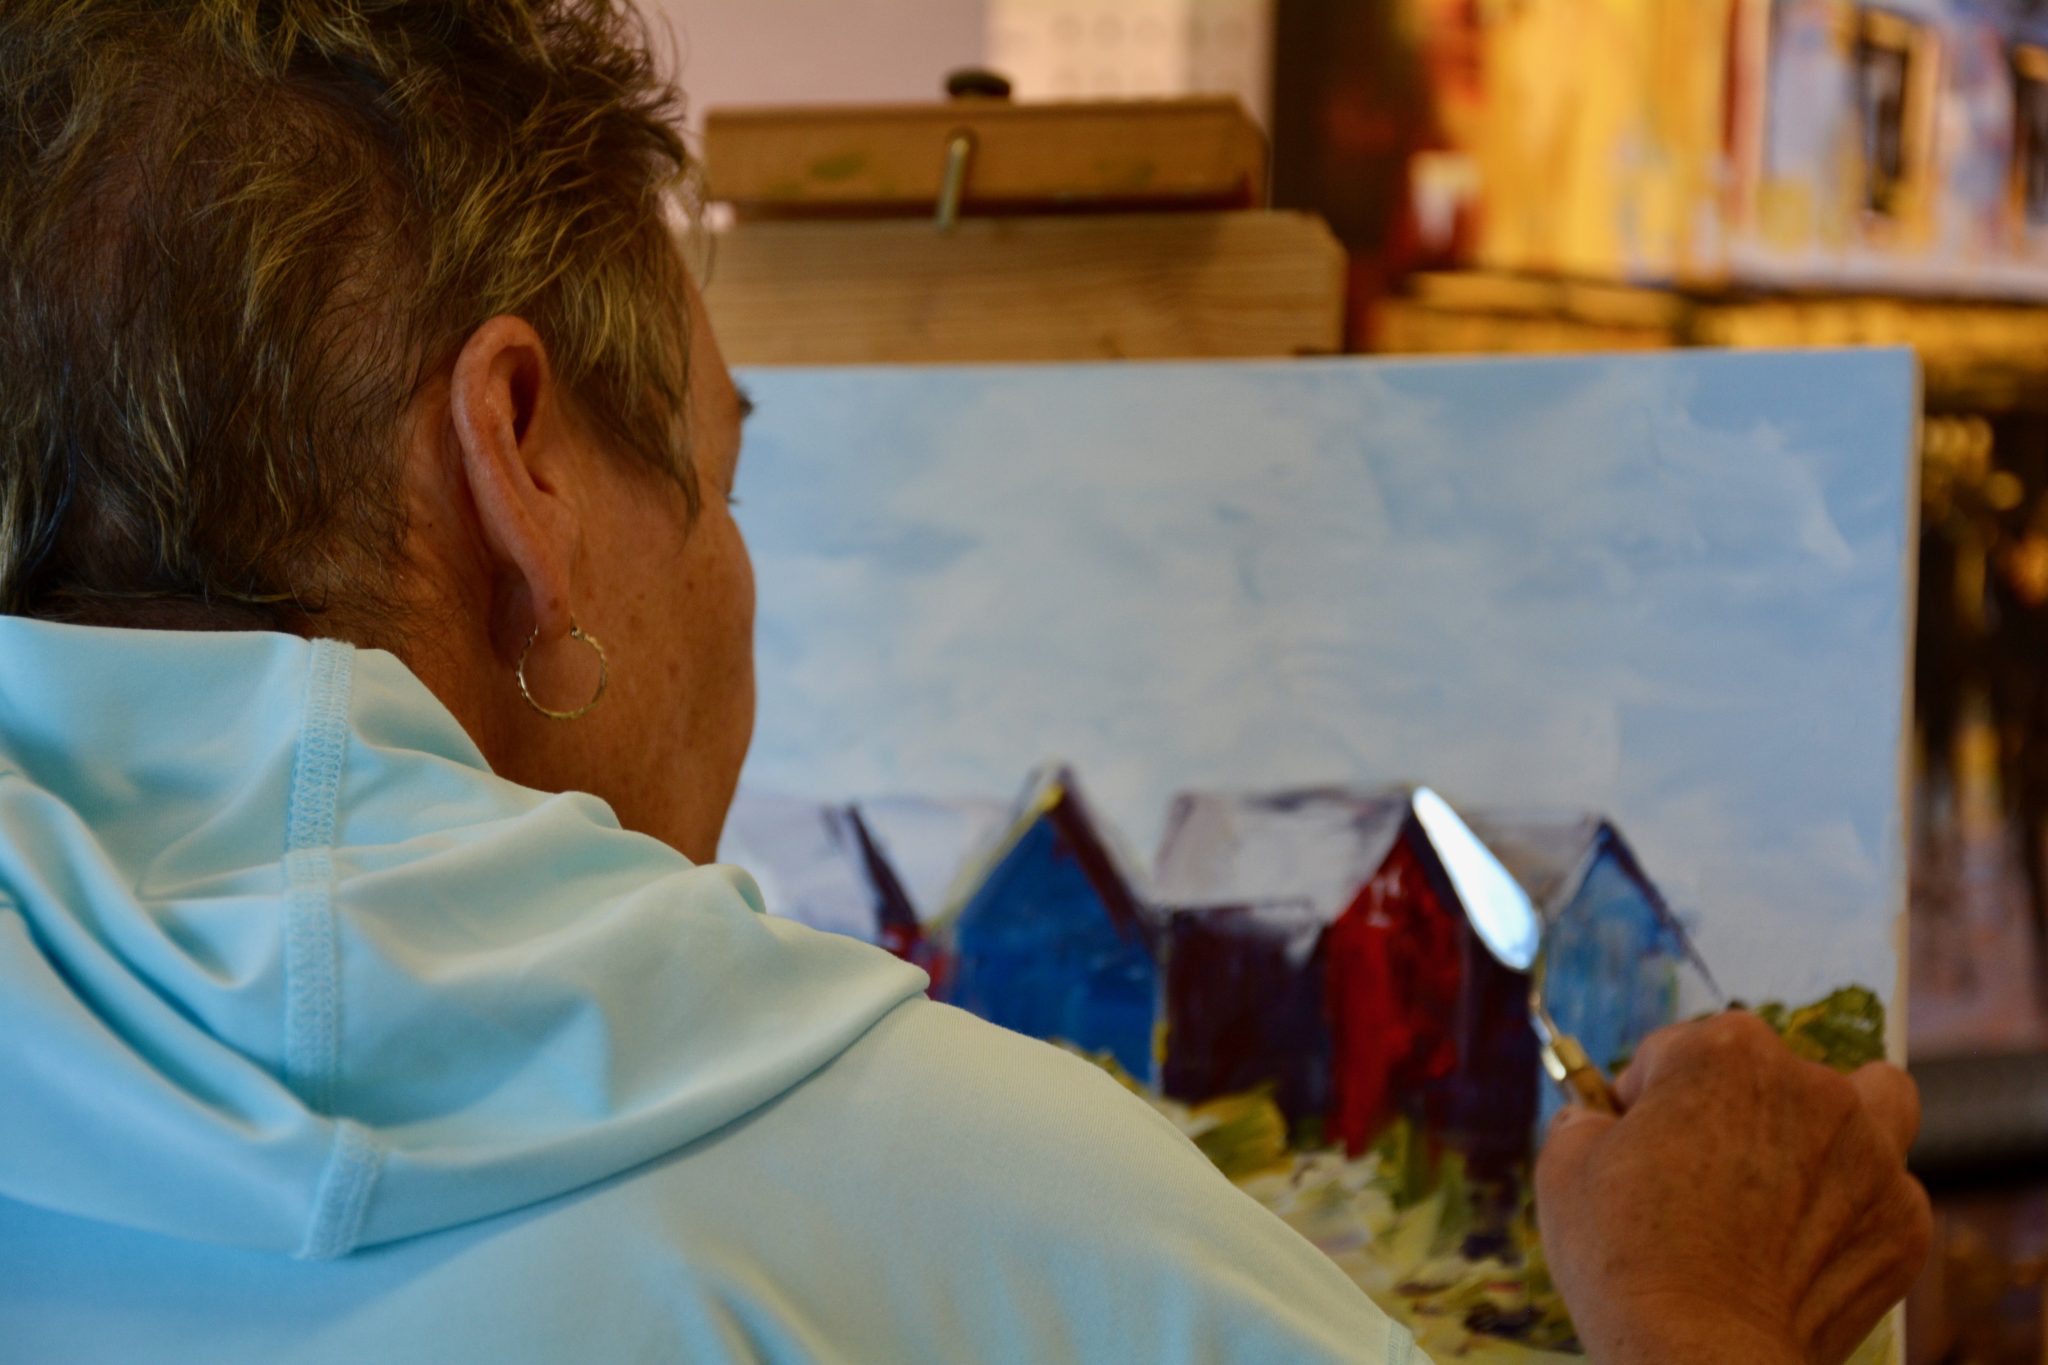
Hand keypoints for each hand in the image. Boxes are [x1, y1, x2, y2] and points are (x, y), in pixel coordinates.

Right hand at [1534, 1010, 1930, 1364]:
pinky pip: (1883, 1192)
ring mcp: (1871, 1153)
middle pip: (1769, 1071)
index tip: (1635, 1143)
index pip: (1676, 1049)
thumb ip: (1584, 1119)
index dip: (1646, 1098)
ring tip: (1790, 1176)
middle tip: (1699, 1172)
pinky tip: (1804, 1248)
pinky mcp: (1903, 1222)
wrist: (1702, 1357)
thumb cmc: (1625, 1257)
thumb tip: (1596, 1119)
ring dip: (1829, 1128)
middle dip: (1733, 1111)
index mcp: (1726, 1052)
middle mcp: (1811, 1085)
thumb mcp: (1564, 1167)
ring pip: (1868, 1103)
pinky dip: (1849, 1210)